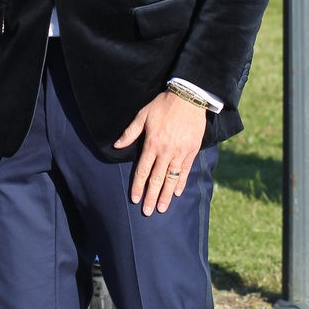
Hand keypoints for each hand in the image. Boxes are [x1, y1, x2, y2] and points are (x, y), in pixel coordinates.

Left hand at [114, 91, 206, 215]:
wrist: (188, 97)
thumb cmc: (163, 105)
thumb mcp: (143, 115)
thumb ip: (130, 132)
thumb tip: (117, 145)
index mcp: (152, 144)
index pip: (143, 170)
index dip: (138, 186)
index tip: (135, 199)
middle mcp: (166, 151)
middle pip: (157, 179)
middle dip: (151, 196)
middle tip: (147, 211)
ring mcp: (180, 152)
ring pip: (172, 178)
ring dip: (167, 195)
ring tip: (162, 208)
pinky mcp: (192, 150)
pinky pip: (186, 170)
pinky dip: (181, 182)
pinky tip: (178, 193)